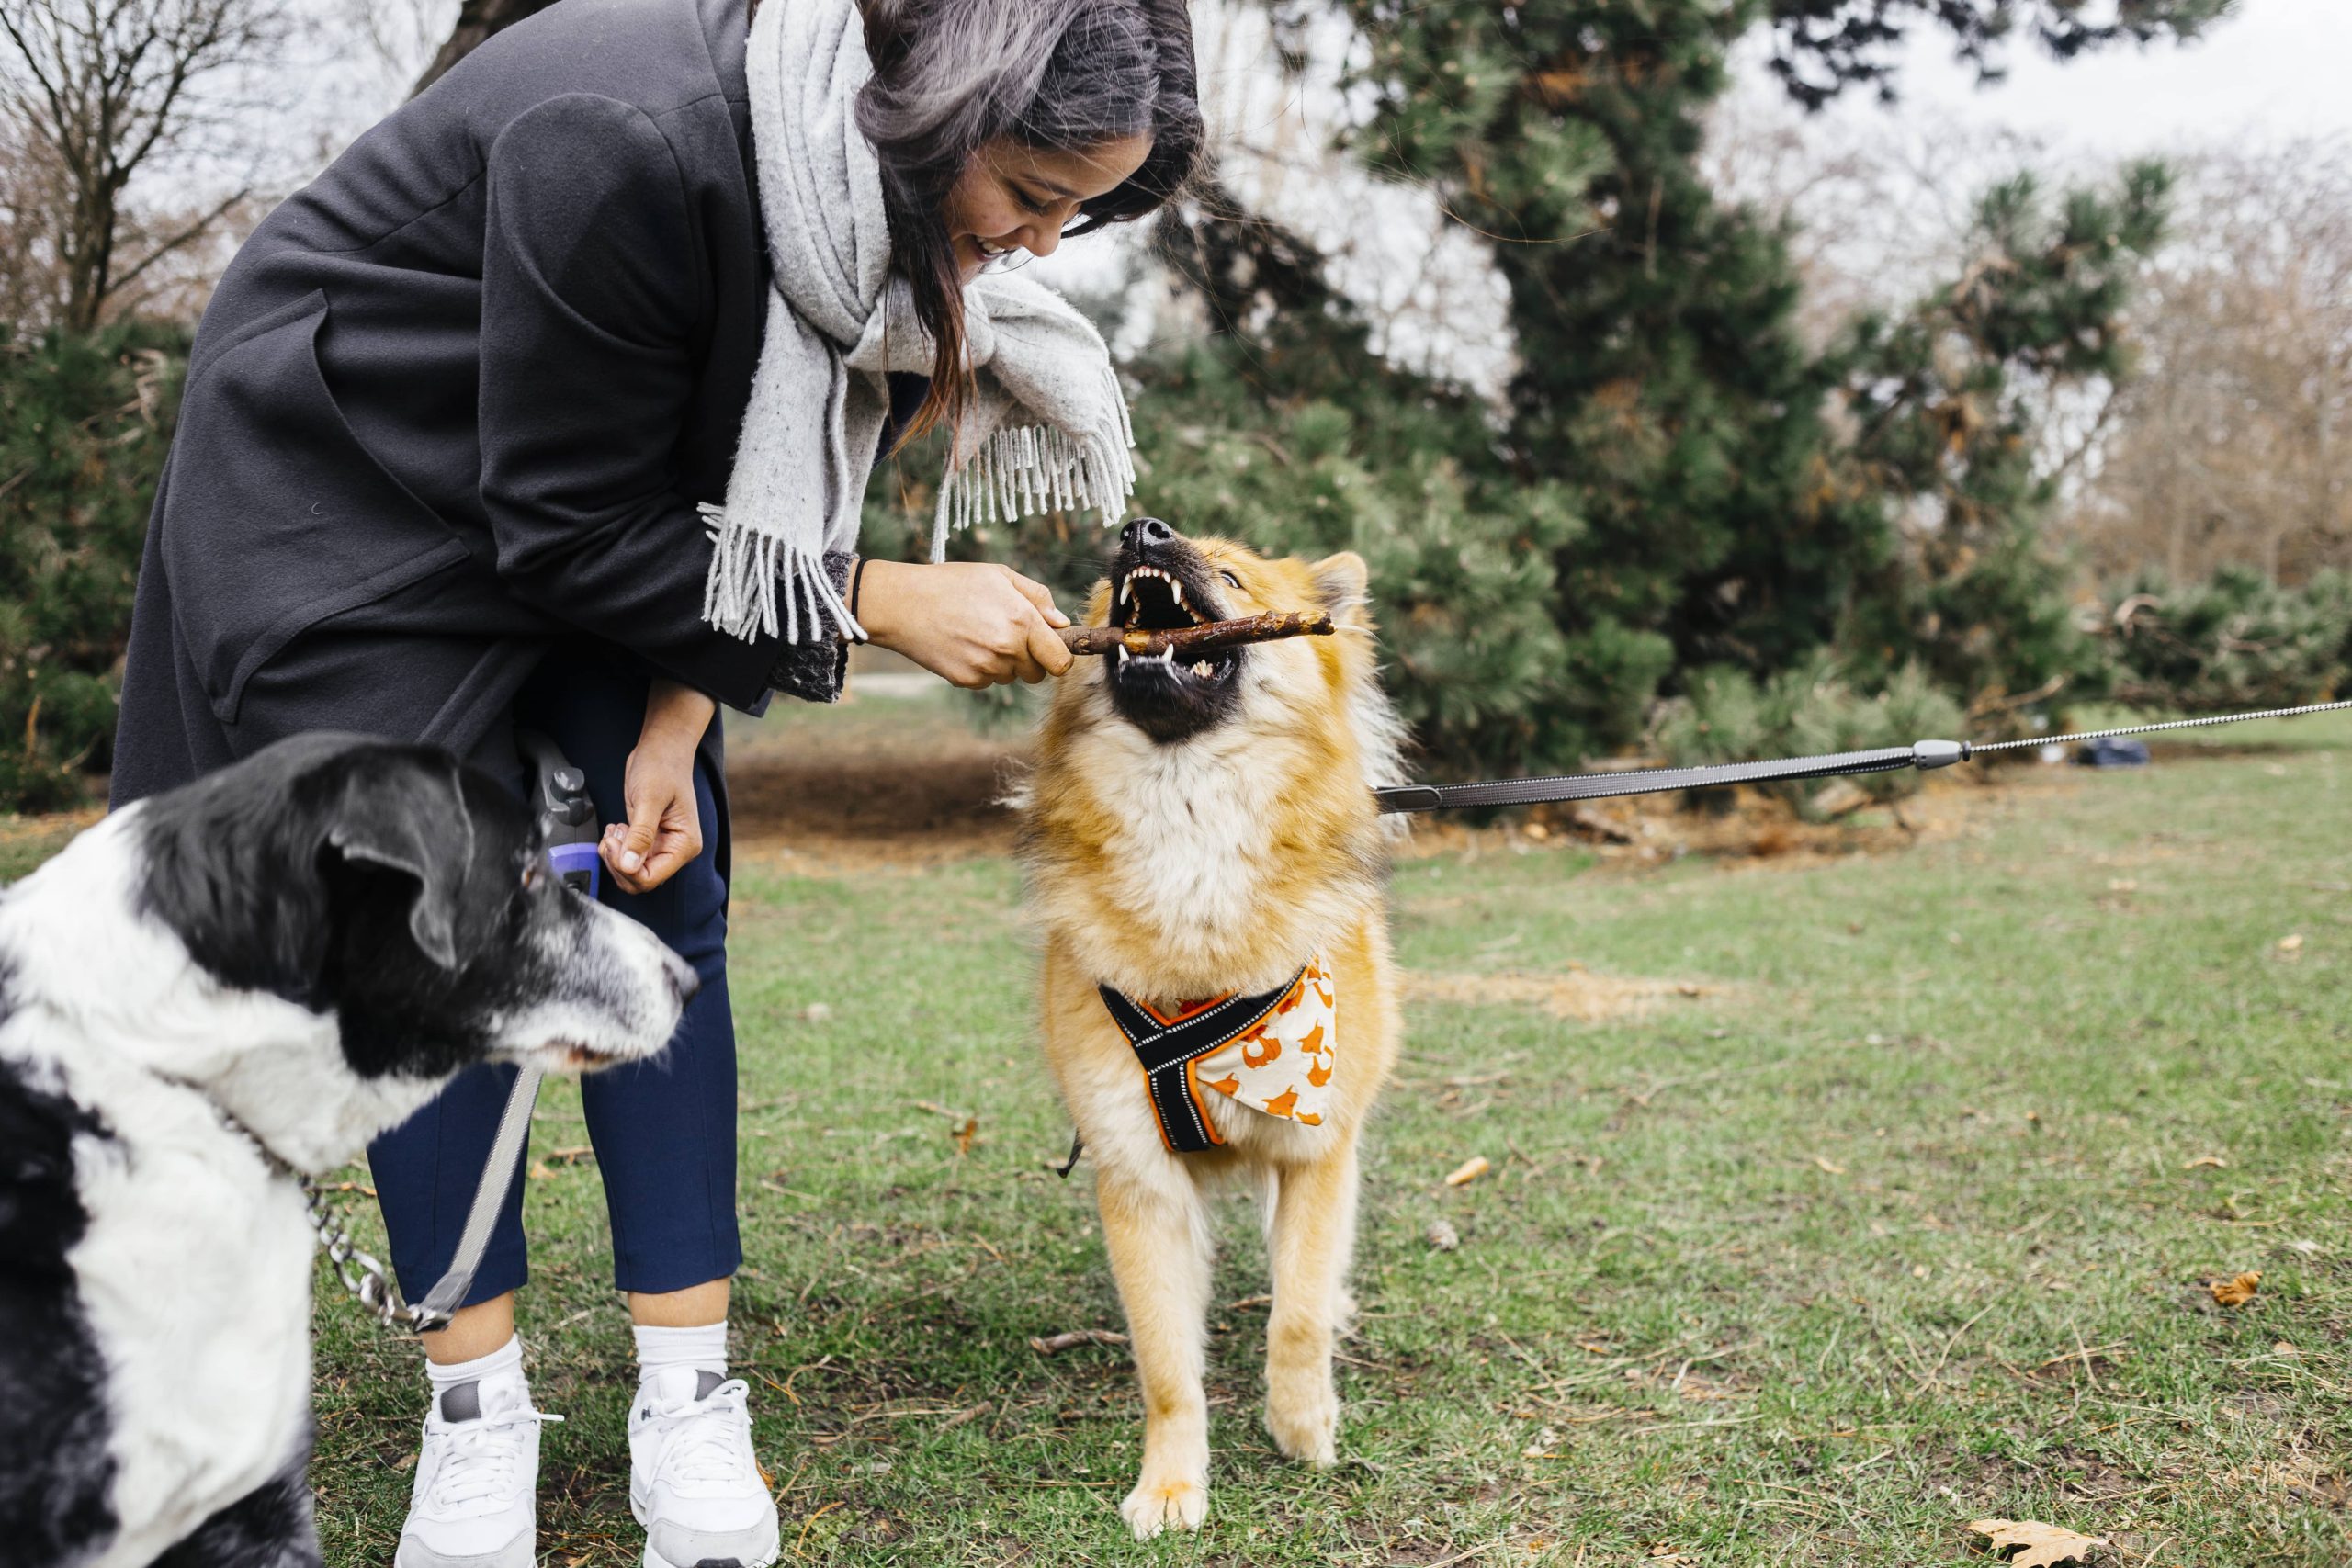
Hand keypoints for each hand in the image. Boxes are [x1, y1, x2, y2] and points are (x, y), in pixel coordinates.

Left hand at [600, 680, 714, 893]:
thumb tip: (629, 866)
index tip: (614, 844)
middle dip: (618, 863)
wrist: (662, 748)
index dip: (627, 868)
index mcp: (684, 844)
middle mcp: (675, 849)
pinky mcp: (647, 839)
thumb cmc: (662, 767)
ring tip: (612, 831)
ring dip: (615, 856)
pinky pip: (628, 857)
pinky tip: (614, 829)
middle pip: (640, 880)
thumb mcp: (649, 799)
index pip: (652, 878)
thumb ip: (641, 835)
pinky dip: (615, 848)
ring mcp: (660, 845)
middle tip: (610, 837)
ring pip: (631, 871)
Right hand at [856, 559, 1073, 686]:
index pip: (1061, 661)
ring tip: (979, 634)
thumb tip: (1061, 623)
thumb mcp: (998, 575)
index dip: (1060, 657)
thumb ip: (1037, 597)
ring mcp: (986, 669)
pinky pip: (987, 682)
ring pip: (1011, 678)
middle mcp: (1008, 649)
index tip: (1052, 650)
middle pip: (1038, 674)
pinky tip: (964, 645)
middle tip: (1009, 635)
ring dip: (1004, 663)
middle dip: (1031, 659)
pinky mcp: (967, 681)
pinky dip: (981, 669)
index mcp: (1022, 621)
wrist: (903, 604)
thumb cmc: (952, 583)